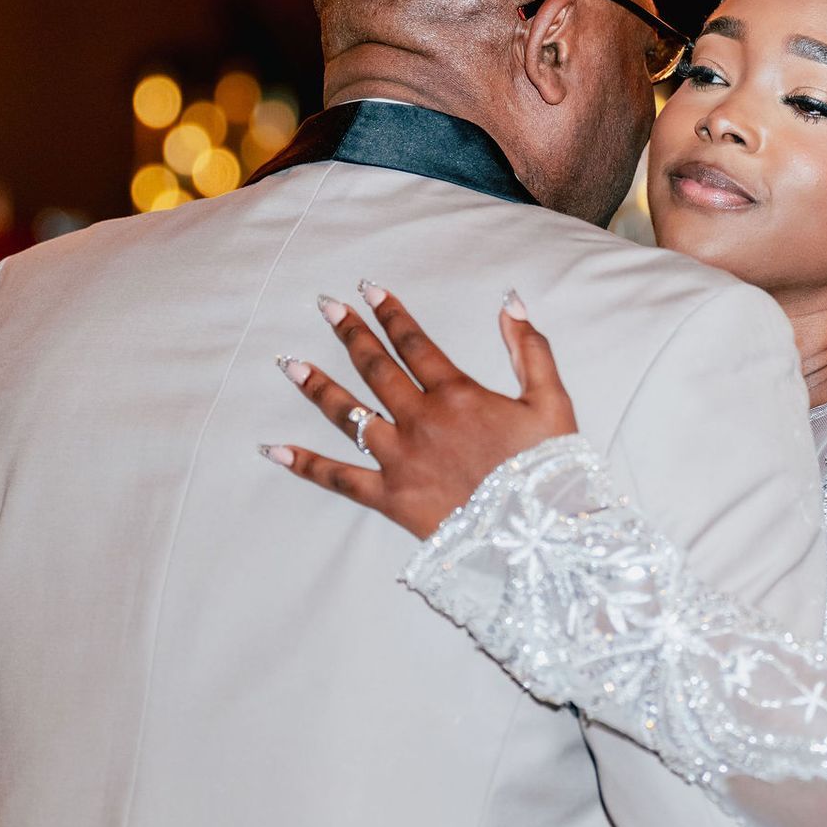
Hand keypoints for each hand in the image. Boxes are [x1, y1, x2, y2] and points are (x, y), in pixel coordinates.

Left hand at [262, 283, 577, 538]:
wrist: (537, 535)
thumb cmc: (548, 469)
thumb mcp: (552, 401)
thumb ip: (531, 349)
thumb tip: (511, 303)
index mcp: (457, 394)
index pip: (415, 343)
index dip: (392, 314)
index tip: (371, 291)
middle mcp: (420, 420)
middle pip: (376, 368)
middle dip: (350, 334)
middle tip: (326, 307)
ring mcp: (400, 459)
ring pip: (349, 415)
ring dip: (318, 387)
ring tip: (292, 365)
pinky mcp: (390, 498)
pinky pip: (340, 479)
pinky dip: (305, 466)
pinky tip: (274, 451)